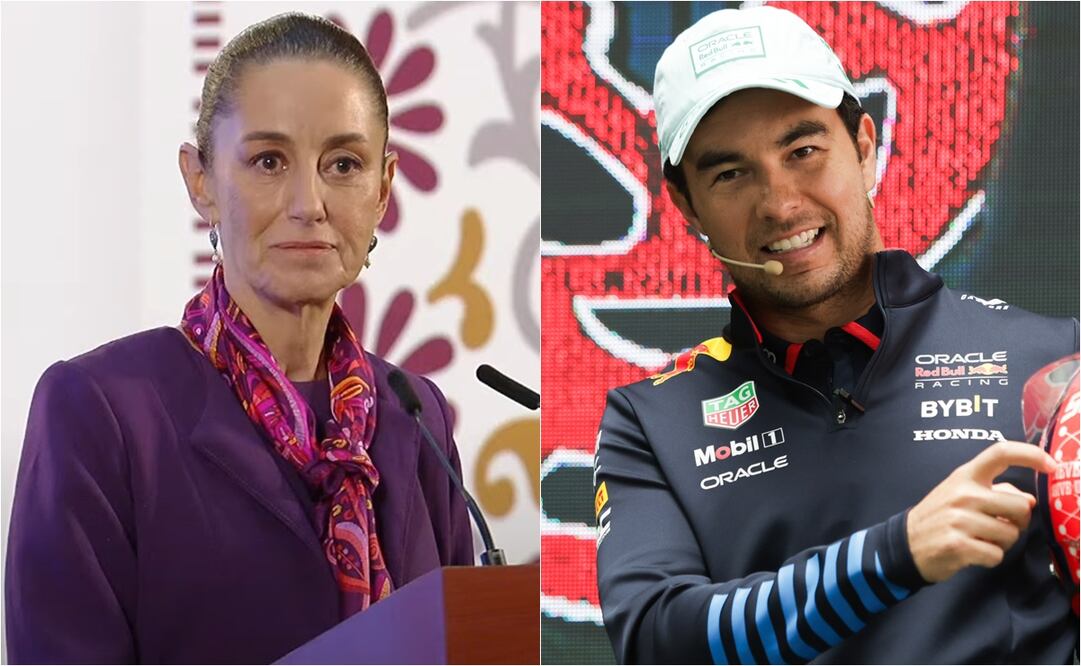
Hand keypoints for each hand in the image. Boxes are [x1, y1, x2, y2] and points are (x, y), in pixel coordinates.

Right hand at [906, 440, 1056, 582]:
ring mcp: (960, 519)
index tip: (1052, 465)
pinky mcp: (959, 544)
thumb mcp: (961, 493)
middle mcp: (963, 493)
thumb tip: (1028, 500)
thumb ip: (995, 491)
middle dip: (1017, 522)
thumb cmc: (940, 516)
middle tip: (999, 525)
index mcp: (965, 476)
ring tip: (979, 538)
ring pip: (1011, 534)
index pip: (1001, 453)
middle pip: (1020, 506)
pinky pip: (997, 555)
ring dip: (1001, 542)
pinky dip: (989, 558)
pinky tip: (972, 552)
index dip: (1031, 454)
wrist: (905, 543)